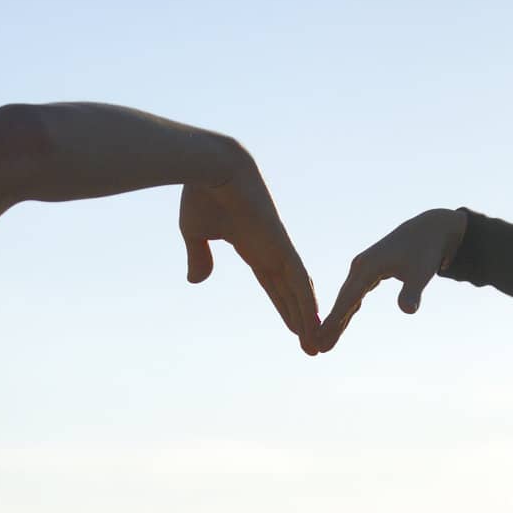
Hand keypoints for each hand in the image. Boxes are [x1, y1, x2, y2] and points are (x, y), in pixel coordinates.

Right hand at [180, 155, 319, 355]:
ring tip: (317, 346)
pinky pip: (298, 278)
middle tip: (313, 346)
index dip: (284, 308)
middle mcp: (270, 250)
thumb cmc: (200, 192)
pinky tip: (315, 322)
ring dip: (308, 320)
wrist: (210, 165)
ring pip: (299, 291)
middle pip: (291, 294)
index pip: (274, 286)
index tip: (293, 328)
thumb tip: (198, 282)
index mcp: (252, 247)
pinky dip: (306, 301)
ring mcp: (278, 246)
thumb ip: (200, 257)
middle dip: (302, 321)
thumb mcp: (195, 234)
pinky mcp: (280, 242)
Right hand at [316, 207, 467, 351]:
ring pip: (346, 298)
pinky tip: (340, 324)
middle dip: (330, 324)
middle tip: (319, 347)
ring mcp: (362, 268)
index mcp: (368, 267)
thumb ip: (412, 292)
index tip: (322, 336)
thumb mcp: (421, 273)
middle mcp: (360, 267)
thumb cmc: (425, 253)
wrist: (427, 231)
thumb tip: (408, 311)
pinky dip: (346, 310)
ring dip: (336, 319)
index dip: (335, 319)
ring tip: (326, 341)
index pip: (348, 298)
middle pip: (342, 300)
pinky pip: (353, 294)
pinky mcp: (367, 271)